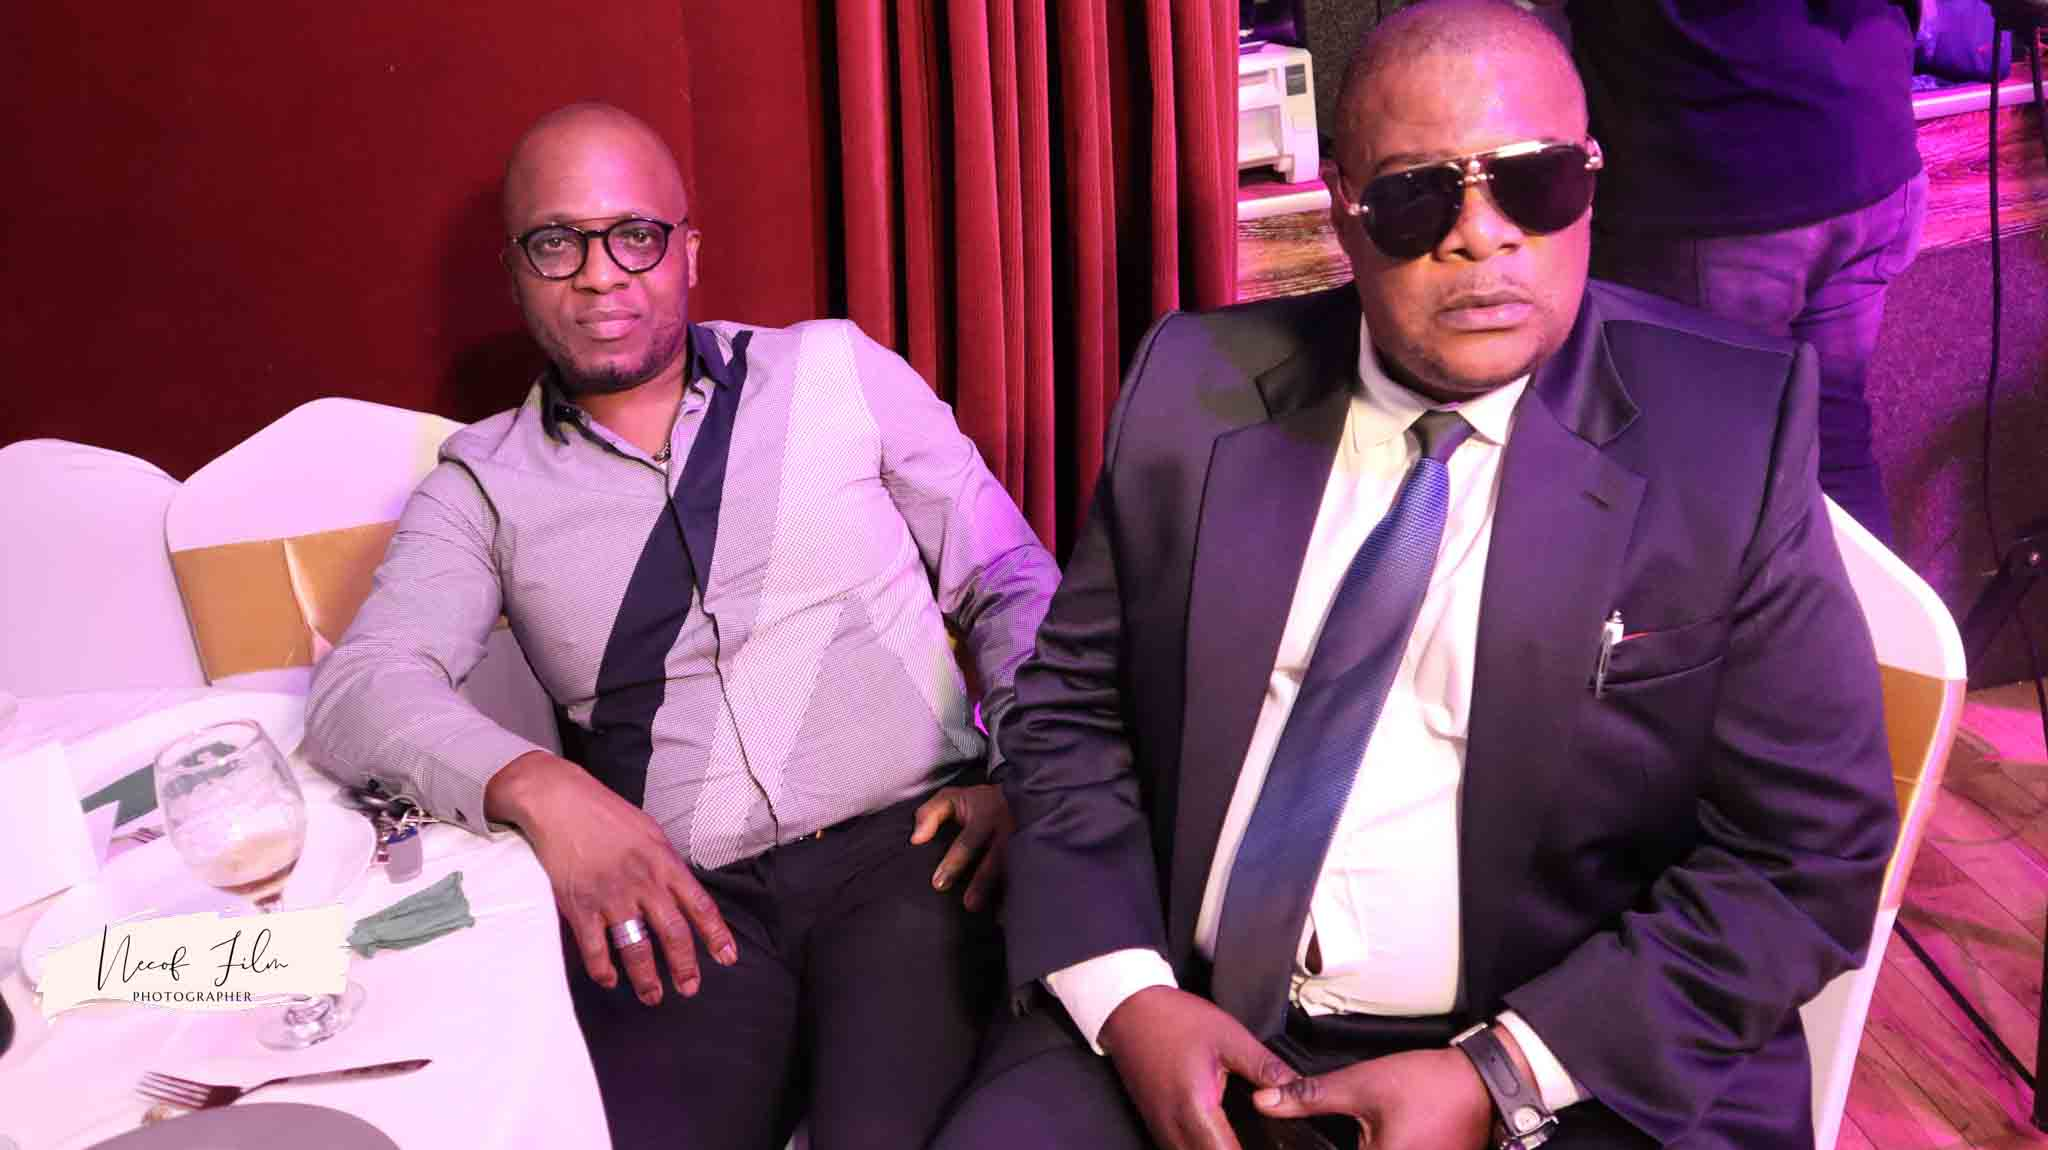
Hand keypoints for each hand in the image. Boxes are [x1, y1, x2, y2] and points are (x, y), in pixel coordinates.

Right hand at [485, 751, 736, 1004]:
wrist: (557, 801)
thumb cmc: (603, 812)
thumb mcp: (648, 830)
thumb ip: (664, 863)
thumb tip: (679, 890)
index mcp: (663, 861)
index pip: (699, 905)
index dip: (716, 935)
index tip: (727, 958)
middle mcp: (643, 882)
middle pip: (673, 934)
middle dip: (684, 967)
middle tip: (690, 988)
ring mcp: (611, 896)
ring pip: (636, 949)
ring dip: (646, 978)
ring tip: (653, 996)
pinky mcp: (580, 906)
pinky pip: (596, 949)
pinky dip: (603, 970)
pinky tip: (609, 980)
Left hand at [909, 783, 1012, 910]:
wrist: (1020, 795)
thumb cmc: (977, 802)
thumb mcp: (951, 798)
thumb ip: (929, 814)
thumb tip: (916, 839)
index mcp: (986, 814)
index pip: (968, 841)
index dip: (954, 863)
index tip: (938, 884)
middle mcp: (1006, 828)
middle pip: (995, 859)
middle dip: (982, 882)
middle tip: (968, 904)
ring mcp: (1022, 841)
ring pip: (1013, 868)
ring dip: (1000, 890)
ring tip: (987, 912)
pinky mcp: (1031, 851)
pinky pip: (1024, 873)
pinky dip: (1014, 891)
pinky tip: (1005, 910)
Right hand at [1099, 986, 1299, 1149]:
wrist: (1128, 1009)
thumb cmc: (1175, 1019)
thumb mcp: (1229, 1037)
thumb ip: (1265, 1067)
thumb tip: (1299, 1087)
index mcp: (1196, 1108)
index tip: (1273, 1146)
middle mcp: (1174, 1128)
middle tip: (1263, 1143)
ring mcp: (1161, 1129)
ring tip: (1243, 1138)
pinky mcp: (1155, 1124)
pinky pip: (1180, 1149)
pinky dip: (1200, 1148)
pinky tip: (1218, 1136)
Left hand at [1253, 1046, 1492, 1149]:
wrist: (1485, 1084)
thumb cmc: (1429, 1084)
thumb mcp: (1362, 1085)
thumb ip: (1311, 1097)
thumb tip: (1265, 1101)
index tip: (1295, 1142)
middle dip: (1330, 1146)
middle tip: (1330, 1131)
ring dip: (1353, 1147)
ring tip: (1351, 1133)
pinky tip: (1368, 1139)